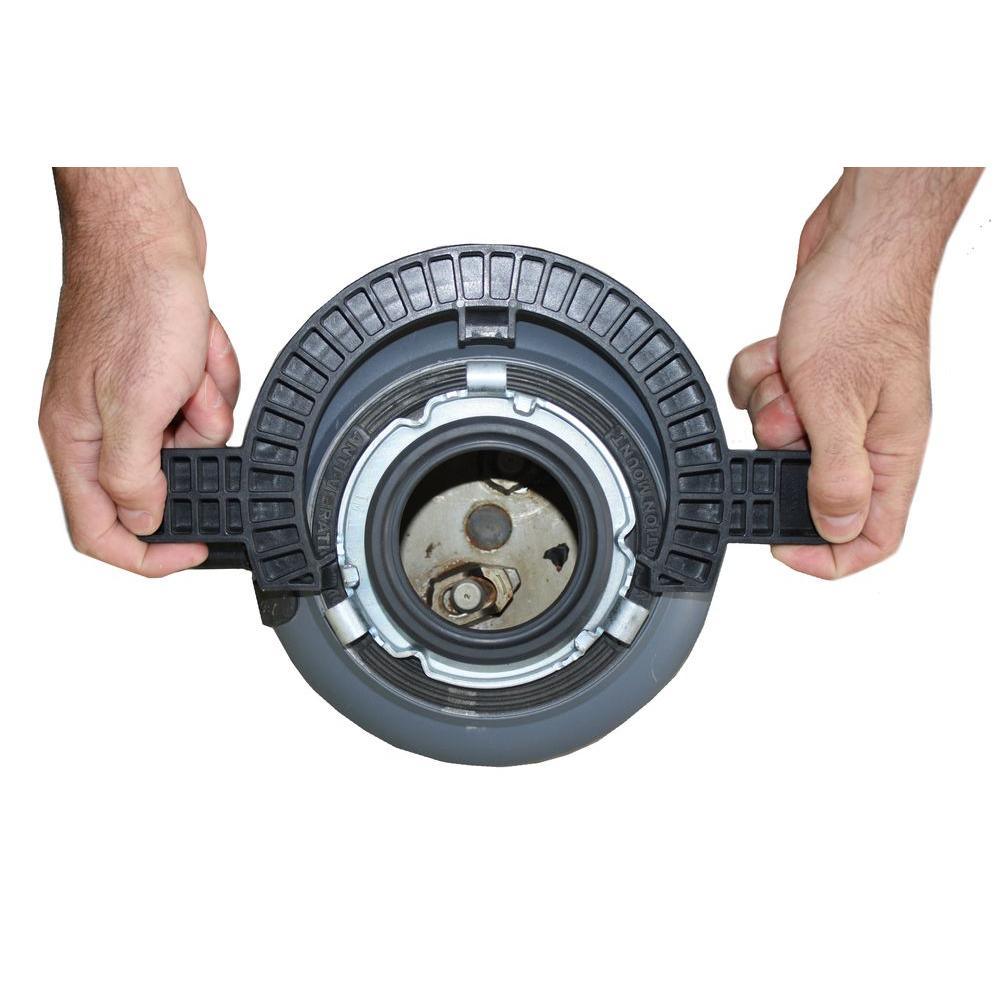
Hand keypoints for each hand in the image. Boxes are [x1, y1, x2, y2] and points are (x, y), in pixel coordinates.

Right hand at [40, 168, 239, 575]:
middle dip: (193, 449)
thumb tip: (142, 520)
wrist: (149, 235)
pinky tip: (200, 347)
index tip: (194, 549)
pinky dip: (210, 377)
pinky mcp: (158, 375)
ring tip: (194, 362)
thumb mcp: (136, 404)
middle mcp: (96, 427)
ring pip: (188, 438)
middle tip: (194, 407)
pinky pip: (199, 401)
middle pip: (159, 478)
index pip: (99, 530)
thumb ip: (134, 475)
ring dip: (204, 403)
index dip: (147, 555)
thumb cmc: (133, 301)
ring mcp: (129, 399)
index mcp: (75, 442)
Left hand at [729, 167, 979, 577]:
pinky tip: (780, 348)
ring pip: (781, 438)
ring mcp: (838, 402)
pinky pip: (768, 397)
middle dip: (782, 456)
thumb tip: (836, 529)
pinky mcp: (811, 375)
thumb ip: (835, 474)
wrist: (857, 238)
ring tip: (789, 371)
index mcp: (892, 452)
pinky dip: (763, 374)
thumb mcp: (838, 403)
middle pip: (810, 483)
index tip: (782, 549)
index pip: (873, 535)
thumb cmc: (863, 306)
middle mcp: (868, 433)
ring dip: (771, 405)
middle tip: (786, 420)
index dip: (828, 557)